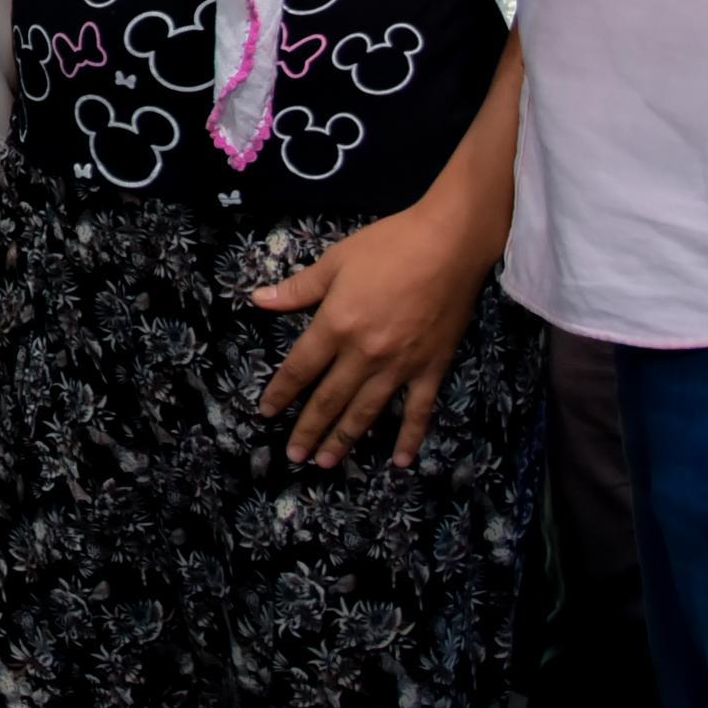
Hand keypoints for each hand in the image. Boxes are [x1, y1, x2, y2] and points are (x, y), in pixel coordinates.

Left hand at [252, 194, 502, 466]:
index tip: (267, 412)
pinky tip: (400, 462)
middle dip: (309, 429)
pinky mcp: (431, 369)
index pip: (301, 368)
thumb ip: (299, 289)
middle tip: (293, 454)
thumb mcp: (336, 260)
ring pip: (366, 412)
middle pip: (330, 399)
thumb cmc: (389, 246)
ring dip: (344, 440)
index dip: (282, 392)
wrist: (449, 245)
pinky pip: (418, 411)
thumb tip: (258, 300)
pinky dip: (410, 438)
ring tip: (326, 463)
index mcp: (336, 326)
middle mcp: (364, 354)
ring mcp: (400, 366)